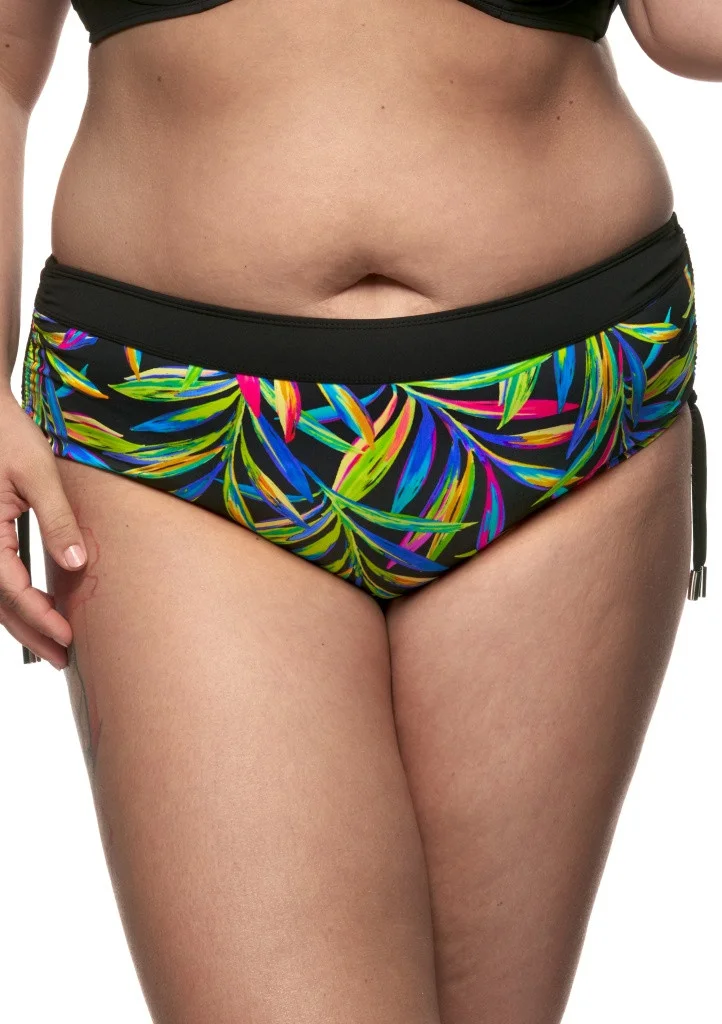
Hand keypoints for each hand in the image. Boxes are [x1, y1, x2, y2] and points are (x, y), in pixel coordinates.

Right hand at [0, 393, 86, 668]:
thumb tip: (77, 564)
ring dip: (21, 621)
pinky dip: (13, 598)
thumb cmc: (8, 435)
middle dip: (30, 633)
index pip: (12, 589)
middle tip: (62, 660)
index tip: (69, 637)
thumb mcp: (39, 474)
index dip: (41, 617)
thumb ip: (57, 520)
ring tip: (52, 646)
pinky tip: (37, 609)